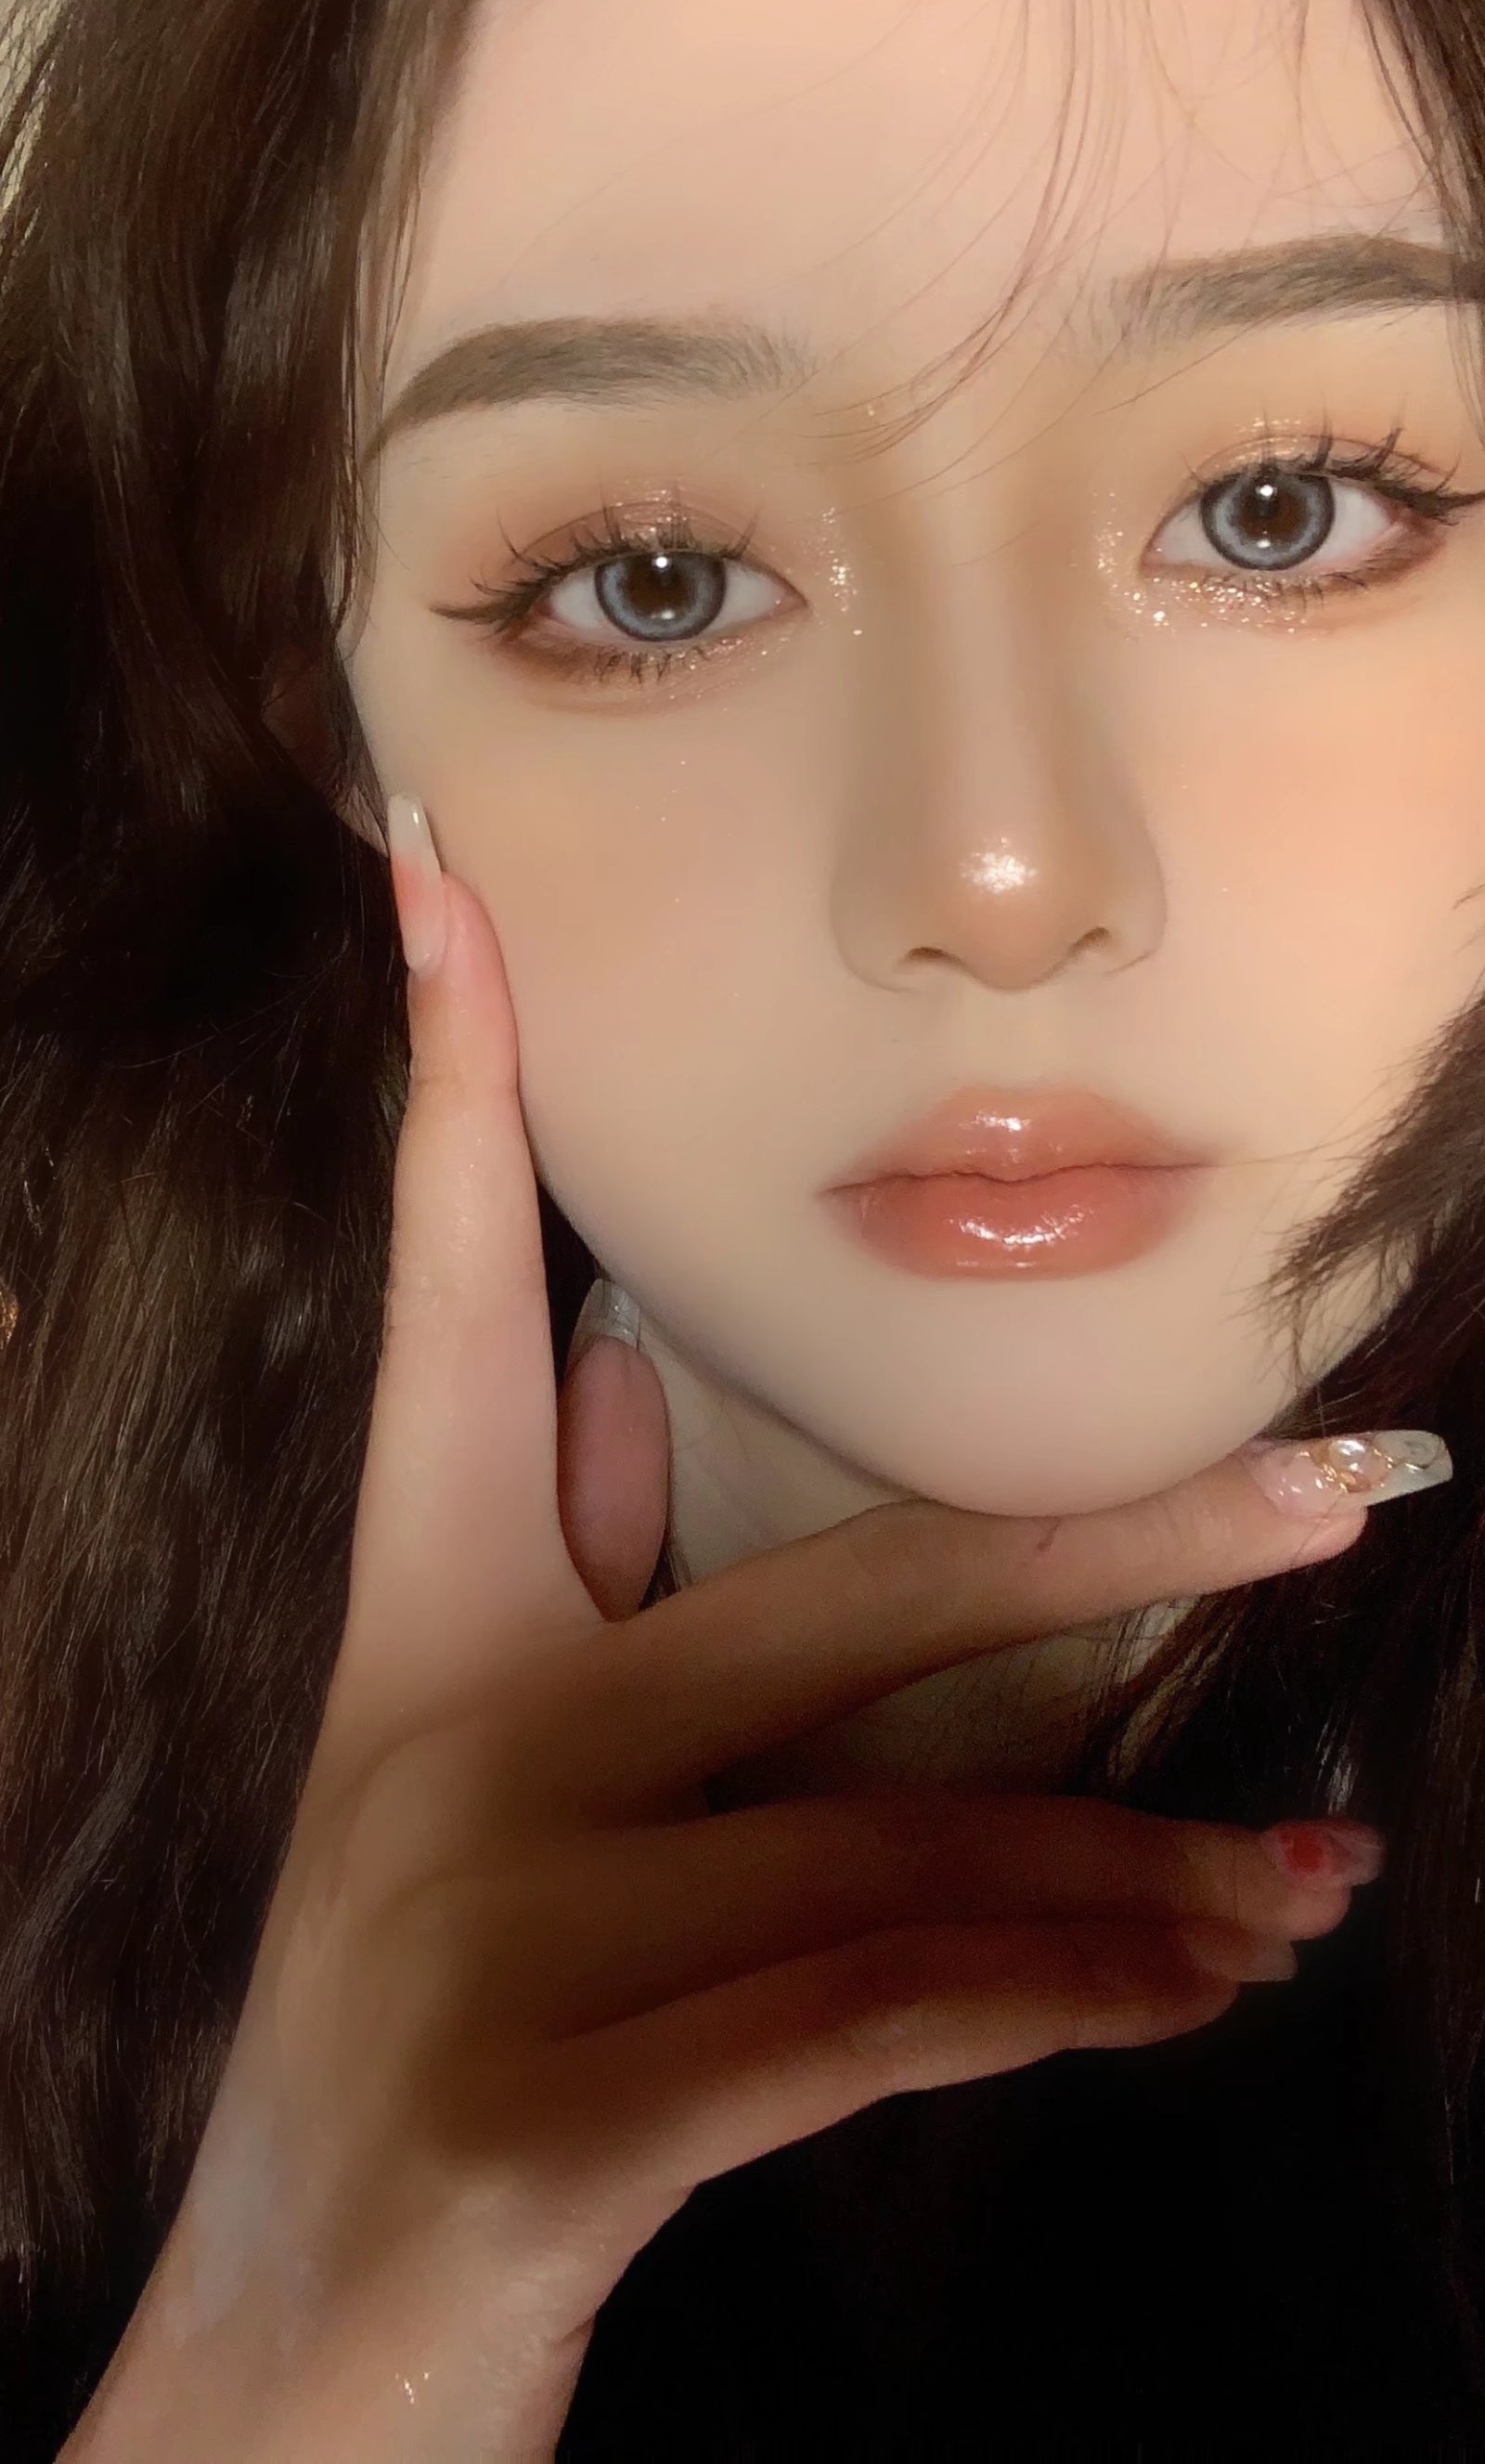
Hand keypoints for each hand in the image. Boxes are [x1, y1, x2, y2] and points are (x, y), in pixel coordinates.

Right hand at [65, 851, 1378, 2463]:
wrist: (277, 2372)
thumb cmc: (413, 2045)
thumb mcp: (458, 1786)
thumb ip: (545, 1562)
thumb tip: (614, 1348)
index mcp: (421, 1634)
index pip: (444, 1309)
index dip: (448, 1092)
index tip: (446, 881)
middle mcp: (451, 1755)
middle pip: (837, 1604)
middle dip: (1112, 1546)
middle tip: (1341, 1488)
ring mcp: (491, 1942)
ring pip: (904, 1857)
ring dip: (1140, 1874)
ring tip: (1306, 1882)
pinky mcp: (547, 2130)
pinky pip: (878, 2031)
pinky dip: (1069, 2004)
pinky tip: (1206, 1989)